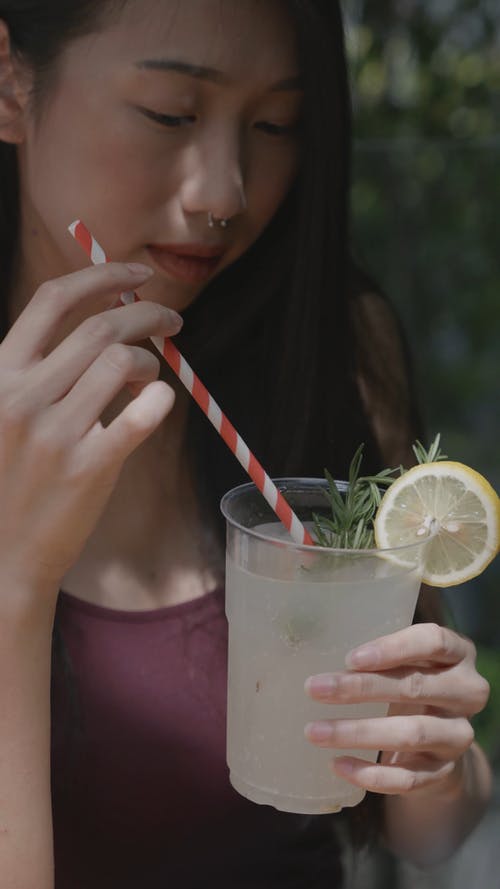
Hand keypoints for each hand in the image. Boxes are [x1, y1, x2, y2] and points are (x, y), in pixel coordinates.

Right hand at [0, 263, 181, 596]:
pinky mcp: (86, 468)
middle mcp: (22, 395)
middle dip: (147, 312)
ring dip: (151, 361)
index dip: (101, 275)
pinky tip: (159, 402)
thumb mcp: (1, 412)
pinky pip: (141, 415)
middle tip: (171, 320)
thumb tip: (104, 329)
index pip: (53, 300)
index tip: (137, 273)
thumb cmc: (7, 478)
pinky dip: (160, 399)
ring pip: (124, 362)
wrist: (1, 554)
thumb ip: (37, 370)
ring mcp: (54, 433)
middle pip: (100, 326)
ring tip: (150, 379)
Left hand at [305, 623, 489, 796]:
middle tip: (314, 689)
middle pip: (415, 687)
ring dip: (357, 732)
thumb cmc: (411, 680)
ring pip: (410, 734)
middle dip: (360, 689)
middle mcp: (467, 691)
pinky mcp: (445, 771)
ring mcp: (459, 734)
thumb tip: (317, 649)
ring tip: (315, 732)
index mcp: (458, 653)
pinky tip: (338, 764)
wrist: (439, 738)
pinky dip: (370, 773)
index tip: (351, 658)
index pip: (433, 641)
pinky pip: (407, 777)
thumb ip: (379, 653)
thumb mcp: (406, 659)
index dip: (393, 648)